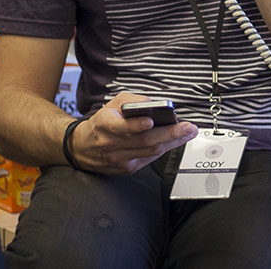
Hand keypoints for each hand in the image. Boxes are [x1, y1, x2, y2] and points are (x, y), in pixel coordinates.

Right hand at [67, 93, 197, 175]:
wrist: (82, 147)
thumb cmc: (101, 122)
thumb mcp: (113, 104)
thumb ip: (132, 102)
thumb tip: (154, 104)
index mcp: (105, 124)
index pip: (121, 127)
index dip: (136, 125)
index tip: (151, 121)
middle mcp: (111, 144)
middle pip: (144, 141)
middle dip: (170, 134)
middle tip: (188, 127)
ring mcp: (119, 159)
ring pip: (150, 151)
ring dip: (173, 142)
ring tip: (189, 133)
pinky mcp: (126, 169)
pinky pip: (149, 158)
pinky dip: (163, 149)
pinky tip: (175, 141)